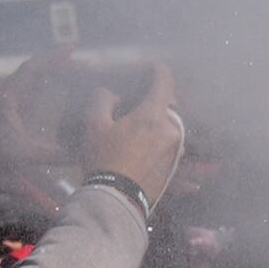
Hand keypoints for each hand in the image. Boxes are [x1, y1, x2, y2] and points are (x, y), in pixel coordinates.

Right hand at [82, 64, 187, 204]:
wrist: (116, 201)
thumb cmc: (103, 161)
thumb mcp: (93, 124)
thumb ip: (102, 99)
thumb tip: (112, 95)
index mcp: (154, 116)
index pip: (165, 81)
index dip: (158, 70)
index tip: (152, 66)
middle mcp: (171, 131)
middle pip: (167, 104)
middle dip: (152, 99)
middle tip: (133, 101)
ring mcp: (175, 150)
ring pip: (167, 124)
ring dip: (154, 120)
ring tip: (132, 126)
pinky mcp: (173, 165)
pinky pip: (167, 143)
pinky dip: (156, 138)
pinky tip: (138, 145)